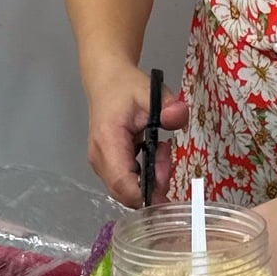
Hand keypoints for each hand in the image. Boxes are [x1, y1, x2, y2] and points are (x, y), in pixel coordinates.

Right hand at [82, 63, 188, 208]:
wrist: (106, 81)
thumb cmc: (126, 87)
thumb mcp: (152, 91)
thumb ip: (168, 105)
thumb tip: (177, 117)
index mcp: (108, 141)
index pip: (123, 183)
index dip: (146, 194)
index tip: (167, 184)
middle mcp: (99, 158)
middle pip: (125, 192)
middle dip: (152, 186)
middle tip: (167, 159)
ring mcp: (99, 163)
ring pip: (125, 190)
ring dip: (149, 179)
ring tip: (160, 152)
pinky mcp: (104, 165)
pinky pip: (124, 182)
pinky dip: (142, 175)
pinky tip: (152, 154)